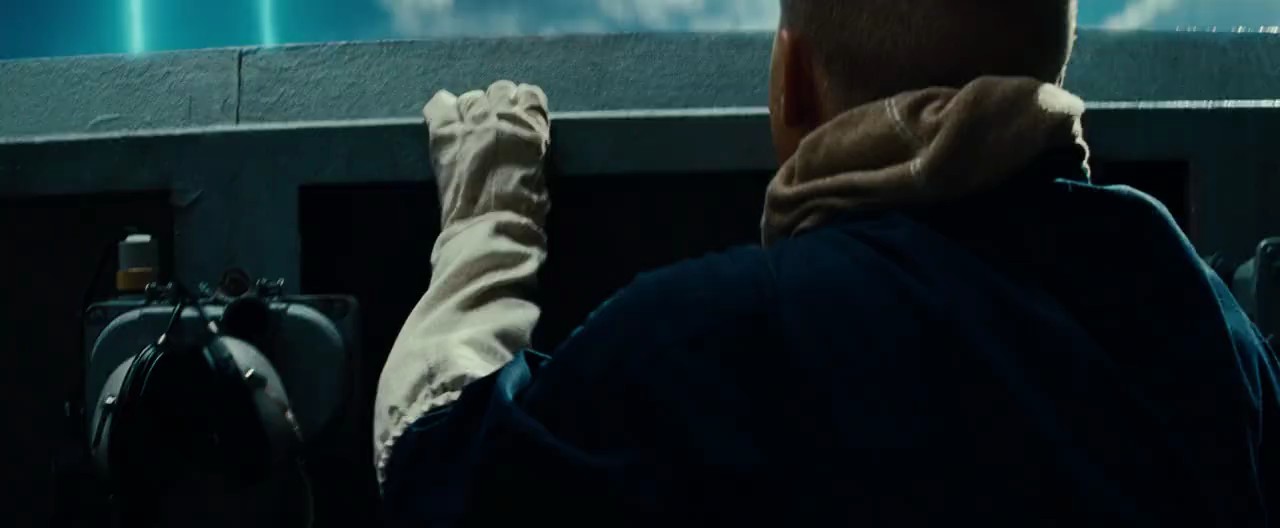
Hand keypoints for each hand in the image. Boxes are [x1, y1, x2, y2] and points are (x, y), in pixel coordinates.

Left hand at [423, 81, 550, 227]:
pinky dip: (443, 108)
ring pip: (471, 97)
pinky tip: (446, 117)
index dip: (525, 105)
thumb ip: (533, 150)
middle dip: (500, 103)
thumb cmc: (524, 207)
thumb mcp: (541, 173)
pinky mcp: (444, 133)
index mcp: (531, 124)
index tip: (522, 117)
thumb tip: (525, 148)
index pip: (530, 94)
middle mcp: (501, 114)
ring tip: (472, 127)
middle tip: (497, 124)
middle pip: (500, 89)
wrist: (490, 223)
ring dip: (474, 109)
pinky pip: (439, 105)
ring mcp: (470, 120)